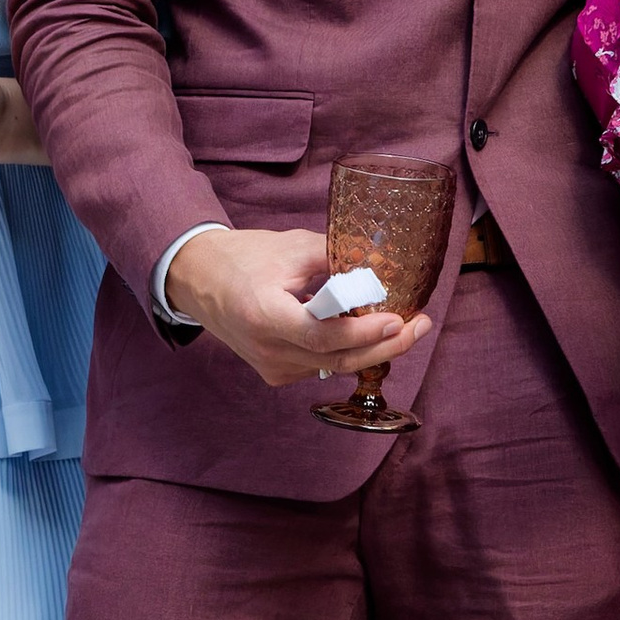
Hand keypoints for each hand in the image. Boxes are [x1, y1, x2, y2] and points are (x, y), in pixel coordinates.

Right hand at [168, 224, 426, 391]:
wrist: (199, 280)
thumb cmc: (242, 259)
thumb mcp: (291, 247)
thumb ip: (337, 255)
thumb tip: (383, 261)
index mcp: (265, 316)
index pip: (323, 337)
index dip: (365, 333)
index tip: (398, 319)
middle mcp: (267, 350)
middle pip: (337, 361)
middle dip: (385, 347)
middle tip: (419, 325)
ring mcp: (271, 367)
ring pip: (333, 367)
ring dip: (371, 349)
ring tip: (402, 324)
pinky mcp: (276, 372)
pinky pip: (321, 366)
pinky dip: (347, 351)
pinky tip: (365, 331)